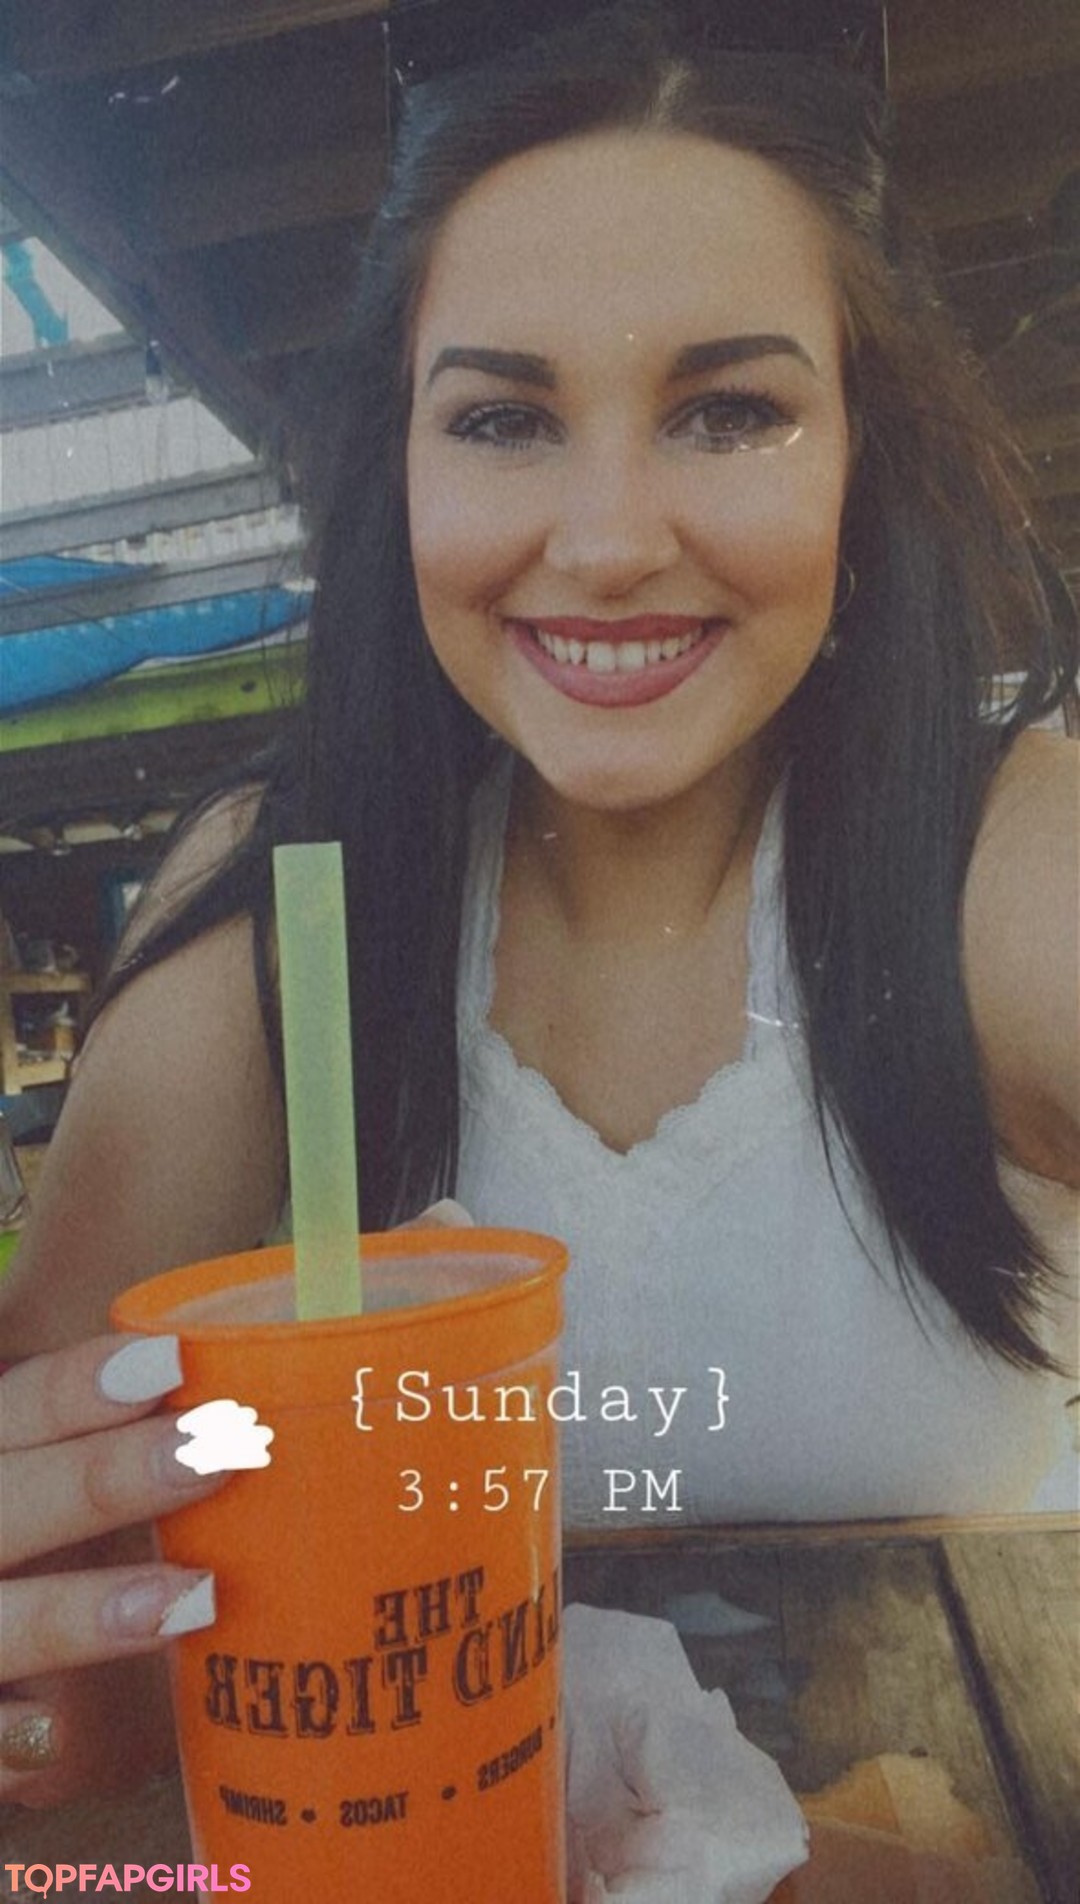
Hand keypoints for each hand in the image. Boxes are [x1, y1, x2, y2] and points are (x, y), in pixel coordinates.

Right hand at [0, 1200, 472, 1807]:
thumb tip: (442, 1219)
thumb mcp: (130, 1437)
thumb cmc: (98, 1518)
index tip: (169, 1367)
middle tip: (219, 1455)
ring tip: (193, 1598)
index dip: (79, 1385)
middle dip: (101, 1477)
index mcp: (2, 1447)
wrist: (14, 1668)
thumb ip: (258, 1351)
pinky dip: (16, 1738)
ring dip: (81, 1611)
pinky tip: (63, 1740)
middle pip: (7, 1496)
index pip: (16, 1403)